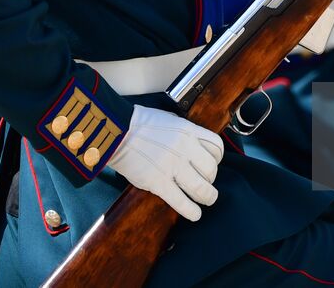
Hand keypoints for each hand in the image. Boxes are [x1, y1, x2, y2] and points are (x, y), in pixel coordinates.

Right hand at [107, 105, 223, 220]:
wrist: (117, 131)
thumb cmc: (140, 124)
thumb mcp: (170, 120)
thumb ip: (185, 133)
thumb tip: (195, 145)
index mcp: (188, 131)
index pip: (217, 148)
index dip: (216, 159)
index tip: (210, 164)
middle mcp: (184, 149)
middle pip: (211, 170)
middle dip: (211, 180)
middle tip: (205, 183)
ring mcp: (172, 166)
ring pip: (202, 188)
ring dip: (208, 197)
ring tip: (206, 200)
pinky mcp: (158, 182)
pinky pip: (182, 202)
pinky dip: (191, 211)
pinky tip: (195, 214)